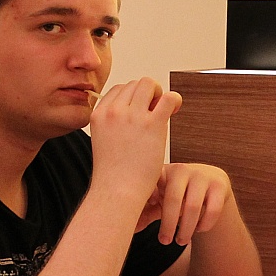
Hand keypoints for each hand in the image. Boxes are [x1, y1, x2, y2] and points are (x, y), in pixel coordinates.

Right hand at [88, 78, 180, 204]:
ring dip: (159, 95)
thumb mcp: (104, 143)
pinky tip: (176, 110)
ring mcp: (132, 116)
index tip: (142, 112)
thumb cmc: (114, 175)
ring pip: (149, 84)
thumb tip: (135, 114)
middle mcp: (113, 111)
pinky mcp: (151, 124)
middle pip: (135, 84)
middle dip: (148, 94)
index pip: (119, 90)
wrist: (118, 192)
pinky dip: (175, 100)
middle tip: (155, 113)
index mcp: (99, 115)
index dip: (133, 98)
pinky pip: (168, 97)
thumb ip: (114, 126)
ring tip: (164, 113)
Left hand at [137, 163, 234, 244]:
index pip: (152, 182)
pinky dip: (205, 224)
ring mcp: (202, 176)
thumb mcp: (161, 200)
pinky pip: (212, 209)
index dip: (148, 195)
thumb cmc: (177, 194)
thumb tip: (128, 229)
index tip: (149, 207)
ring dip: (186, 228)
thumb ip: (145, 212)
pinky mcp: (219, 186)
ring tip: (181, 241)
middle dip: (168, 224)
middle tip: (164, 242)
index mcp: (162, 172)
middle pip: (173, 199)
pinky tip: (199, 230)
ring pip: (193, 206)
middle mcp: (182, 170)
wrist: (210, 183)